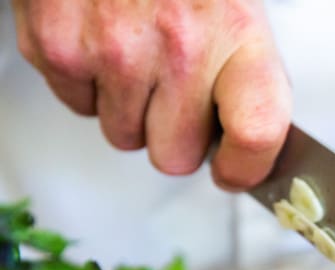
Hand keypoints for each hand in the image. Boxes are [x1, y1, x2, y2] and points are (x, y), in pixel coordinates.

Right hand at [11, 0, 290, 187]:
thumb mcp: (237, 12)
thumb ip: (248, 82)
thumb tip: (249, 147)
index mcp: (237, 34)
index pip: (257, 132)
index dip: (245, 167)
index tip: (234, 169)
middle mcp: (178, 44)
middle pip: (175, 157)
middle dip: (174, 135)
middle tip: (175, 90)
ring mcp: (113, 49)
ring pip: (123, 137)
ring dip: (131, 109)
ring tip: (137, 54)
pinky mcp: (57, 46)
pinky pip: (79, 108)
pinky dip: (90, 85)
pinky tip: (102, 42)